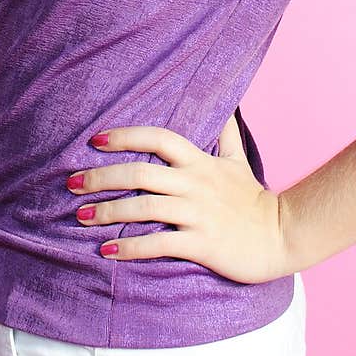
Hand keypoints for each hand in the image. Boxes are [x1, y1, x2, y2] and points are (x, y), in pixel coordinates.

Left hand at [65, 116, 291, 283]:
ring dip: (108, 211)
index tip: (95, 140)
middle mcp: (195, 184)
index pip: (158, 138)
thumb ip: (226, 133)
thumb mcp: (239, 160)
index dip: (126, 136)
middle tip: (71, 183)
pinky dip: (130, 247)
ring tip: (81, 216)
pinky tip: (107, 252)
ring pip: (144, 207)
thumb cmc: (253, 200)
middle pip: (140, 172)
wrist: (283, 236)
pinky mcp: (201, 244)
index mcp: (200, 162)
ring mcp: (197, 214)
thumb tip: (227, 103)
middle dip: (101, 177)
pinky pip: (158, 243)